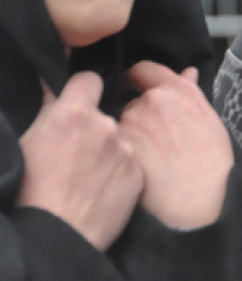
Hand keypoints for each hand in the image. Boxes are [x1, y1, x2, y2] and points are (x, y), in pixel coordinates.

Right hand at [17, 72, 142, 249]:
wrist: (57, 235)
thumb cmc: (31, 190)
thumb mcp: (29, 143)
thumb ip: (48, 109)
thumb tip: (52, 85)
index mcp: (75, 113)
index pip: (89, 79)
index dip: (83, 88)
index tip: (81, 98)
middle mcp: (106, 125)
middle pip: (105, 114)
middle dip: (95, 127)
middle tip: (79, 152)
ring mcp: (126, 149)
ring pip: (120, 140)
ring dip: (109, 151)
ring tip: (89, 177)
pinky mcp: (138, 173)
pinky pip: (131, 165)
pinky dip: (120, 173)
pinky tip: (103, 190)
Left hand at [118, 61, 233, 228]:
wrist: (196, 198)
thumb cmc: (211, 162)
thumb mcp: (209, 120)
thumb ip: (192, 94)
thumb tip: (187, 72)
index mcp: (177, 89)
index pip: (144, 69)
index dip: (135, 77)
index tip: (131, 85)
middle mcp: (151, 100)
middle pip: (131, 101)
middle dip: (136, 115)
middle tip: (150, 138)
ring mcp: (131, 123)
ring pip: (120, 125)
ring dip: (128, 136)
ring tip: (146, 159)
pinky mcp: (116, 146)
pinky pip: (112, 146)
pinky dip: (119, 154)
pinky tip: (134, 170)